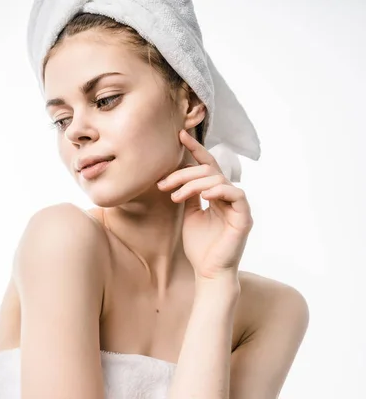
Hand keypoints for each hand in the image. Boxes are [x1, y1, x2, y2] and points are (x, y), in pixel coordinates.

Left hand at [157, 130, 252, 280]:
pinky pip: (236, 194)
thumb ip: (189, 195)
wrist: (208, 271)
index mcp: (216, 194)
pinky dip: (219, 190)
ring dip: (192, 183)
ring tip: (175, 196)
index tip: (179, 136)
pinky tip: (204, 195)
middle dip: (183, 173)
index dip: (195, 149)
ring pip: (217, 179)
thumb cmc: (200, 246)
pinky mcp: (244, 217)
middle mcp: (228, 196)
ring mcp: (238, 206)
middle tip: (163, 184)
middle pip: (208, 170)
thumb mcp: (189, 214)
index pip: (208, 165)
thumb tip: (179, 177)